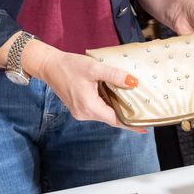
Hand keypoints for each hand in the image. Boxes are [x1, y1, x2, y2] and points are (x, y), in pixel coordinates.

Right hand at [25, 43, 147, 131]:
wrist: (49, 65)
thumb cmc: (70, 66)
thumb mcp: (95, 68)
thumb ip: (114, 75)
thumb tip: (133, 83)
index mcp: (89, 107)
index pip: (115, 120)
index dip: (130, 124)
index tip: (144, 127)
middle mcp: (84, 114)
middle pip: (110, 118)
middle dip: (125, 115)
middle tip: (142, 110)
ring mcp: (80, 112)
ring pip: (104, 114)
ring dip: (116, 109)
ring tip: (131, 102)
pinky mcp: (78, 107)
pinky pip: (97, 109)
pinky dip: (107, 105)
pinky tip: (114, 96)